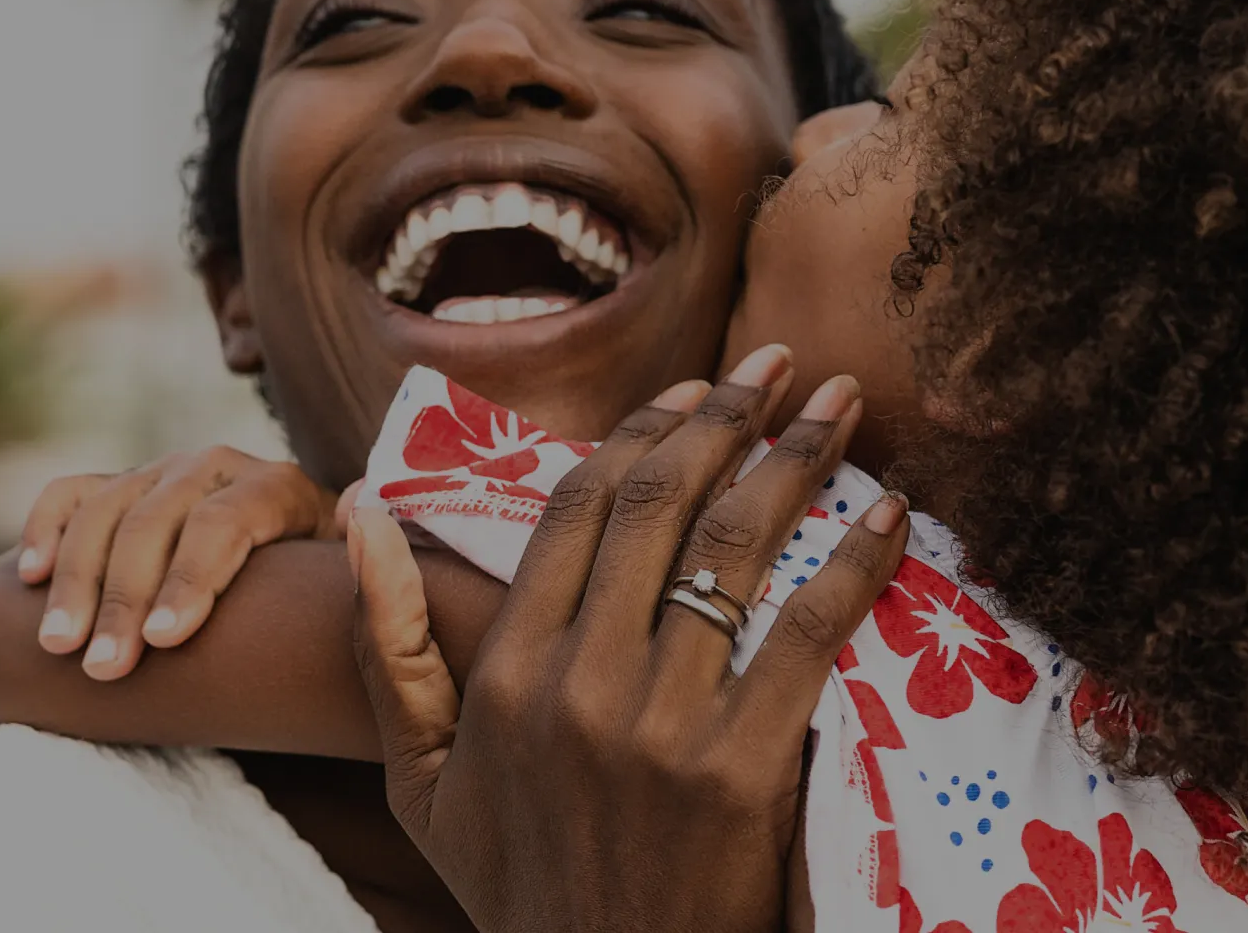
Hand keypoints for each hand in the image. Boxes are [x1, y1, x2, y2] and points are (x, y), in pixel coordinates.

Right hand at [16, 447, 339, 679]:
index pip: (225, 523)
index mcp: (276, 487)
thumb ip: (362, 554)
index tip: (163, 641)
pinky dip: (44, 528)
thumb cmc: (317, 596)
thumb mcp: (349, 579)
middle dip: (123, 599)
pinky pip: (69, 495)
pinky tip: (28, 577)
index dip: (191, 579)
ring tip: (57, 646)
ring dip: (75, 580)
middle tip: (103, 669)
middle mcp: (214, 468)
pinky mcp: (117, 485)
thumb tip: (356, 512)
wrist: (287, 569)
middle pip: (155, 523)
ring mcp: (159, 472)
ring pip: (105, 512)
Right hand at [349, 344, 914, 932]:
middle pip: (660, 505)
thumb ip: (387, 643)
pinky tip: (888, 515)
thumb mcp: (417, 777)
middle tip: (776, 367)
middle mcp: (579, 681)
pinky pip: (806, 635)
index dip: (640, 431)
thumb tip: (359, 510)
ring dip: (797, 459)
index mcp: (506, 671)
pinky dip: (852, 564)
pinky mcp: (742, 768)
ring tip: (841, 403)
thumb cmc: (516, 884)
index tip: (693, 386)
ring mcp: (661, 723)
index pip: (576, 508)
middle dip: (726, 416)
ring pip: (733, 550)